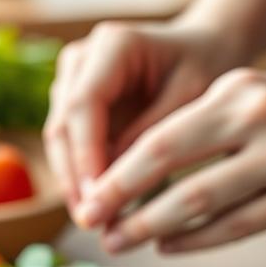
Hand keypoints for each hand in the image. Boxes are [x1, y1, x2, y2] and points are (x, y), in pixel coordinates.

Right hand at [43, 21, 239, 215]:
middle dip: (75, 176)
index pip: (84, 104)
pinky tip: (98, 207)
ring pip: (59, 138)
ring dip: (73, 181)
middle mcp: (82, 58)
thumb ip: (153, 136)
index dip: (86, 155)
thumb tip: (114, 184)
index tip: (97, 198)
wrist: (205, 48)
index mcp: (113, 44)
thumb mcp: (191, 98)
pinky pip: (70, 145)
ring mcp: (72, 80)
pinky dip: (82, 176)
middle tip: (91, 221)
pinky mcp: (74, 103)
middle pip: (62, 124)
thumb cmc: (206, 67)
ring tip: (94, 221)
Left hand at [76, 69, 265, 252]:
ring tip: (121, 241)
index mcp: (239, 88)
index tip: (86, 196)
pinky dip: (197, 239)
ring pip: (200, 200)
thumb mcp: (258, 100)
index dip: (116, 171)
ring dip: (152, 226)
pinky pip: (239, 224)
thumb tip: (130, 172)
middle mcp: (261, 117)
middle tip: (91, 224)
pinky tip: (168, 245)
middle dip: (122, 199)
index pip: (161, 134)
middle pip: (170, 164)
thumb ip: (204, 129)